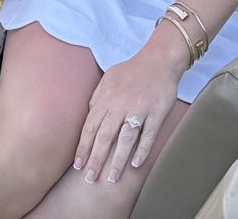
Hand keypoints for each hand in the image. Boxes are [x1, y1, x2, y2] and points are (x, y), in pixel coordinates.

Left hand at [75, 37, 184, 184]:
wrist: (159, 59)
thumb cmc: (132, 71)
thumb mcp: (109, 78)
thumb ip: (97, 97)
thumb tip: (88, 115)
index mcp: (106, 97)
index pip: (90, 126)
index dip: (83, 147)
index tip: (78, 165)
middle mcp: (120, 104)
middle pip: (105, 136)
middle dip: (96, 159)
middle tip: (90, 179)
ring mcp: (139, 108)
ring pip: (125, 138)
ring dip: (117, 160)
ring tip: (111, 178)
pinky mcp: (157, 112)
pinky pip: (148, 134)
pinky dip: (142, 150)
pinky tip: (136, 165)